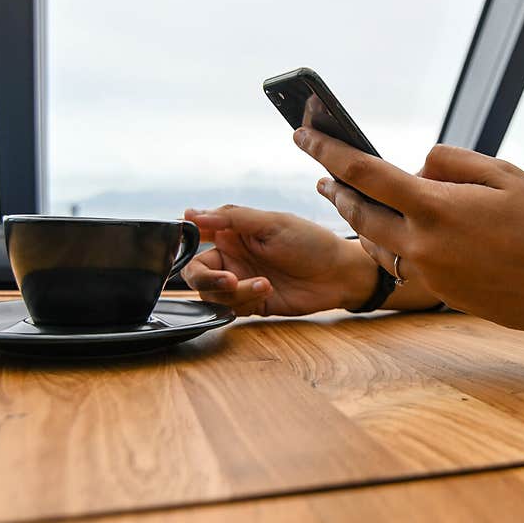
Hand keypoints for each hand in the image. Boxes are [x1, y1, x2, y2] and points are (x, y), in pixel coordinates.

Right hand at [180, 205, 377, 316]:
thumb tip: (191, 214)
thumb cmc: (311, 242)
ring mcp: (241, 281)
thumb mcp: (271, 223)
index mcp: (233, 232)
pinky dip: (245, 301)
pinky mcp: (251, 303)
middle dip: (207, 279)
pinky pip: (231, 308)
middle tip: (228, 280)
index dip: (184, 242)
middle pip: (196, 272)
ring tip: (263, 283)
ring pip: (212, 294)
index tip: (187, 247)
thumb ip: (231, 218)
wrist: (338, 275)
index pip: (195, 235)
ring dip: (234, 292)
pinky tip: (267, 290)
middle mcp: (232, 257)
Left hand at [293, 127, 523, 332]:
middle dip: (336, 191)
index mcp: (435, 207)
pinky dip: (387, 244)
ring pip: (375, 244)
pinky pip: (400, 264)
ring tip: (349, 200)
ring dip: (358, 220)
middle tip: (321, 176)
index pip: (363, 172)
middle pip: (358, 213)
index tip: (302, 134)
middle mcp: (422, 244)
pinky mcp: (440, 292)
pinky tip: (389, 234)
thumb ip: (452, 162)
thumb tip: (418, 167)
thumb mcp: (504, 174)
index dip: (327, 150)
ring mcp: (428, 273)